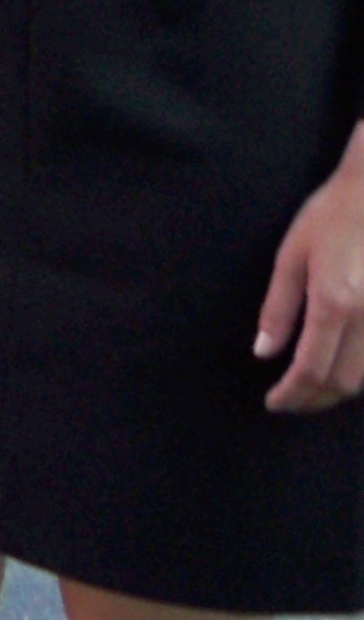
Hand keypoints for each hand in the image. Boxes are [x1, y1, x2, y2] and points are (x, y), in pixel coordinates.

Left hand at [264, 121, 363, 412]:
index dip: (292, 394)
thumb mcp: (292, 255)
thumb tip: (264, 353)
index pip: (312, 370)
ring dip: (337, 391)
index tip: (273, 402)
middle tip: (288, 401)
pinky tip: (339, 368)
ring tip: (308, 390)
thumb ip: (279, 307)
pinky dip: (359, 374)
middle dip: (313, 399)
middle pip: (343, 382)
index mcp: (335, 303)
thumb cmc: (332, 216)